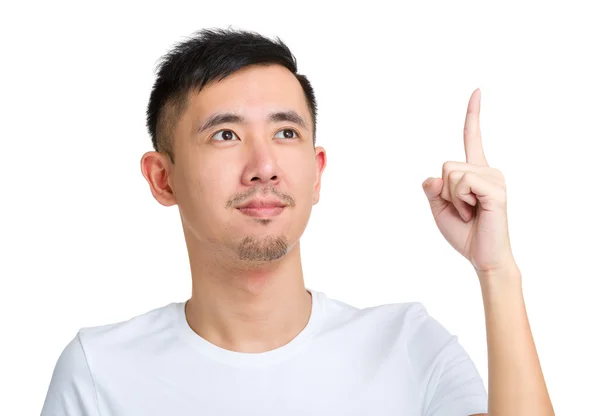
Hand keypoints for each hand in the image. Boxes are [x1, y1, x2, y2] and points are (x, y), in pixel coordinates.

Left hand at [422, 89, 516, 276]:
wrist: (482, 257)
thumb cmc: (464, 233)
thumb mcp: (439, 207)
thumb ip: (433, 188)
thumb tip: (435, 176)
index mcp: (475, 172)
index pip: (472, 138)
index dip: (473, 114)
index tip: (476, 91)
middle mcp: (488, 170)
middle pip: (446, 165)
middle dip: (444, 193)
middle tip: (463, 211)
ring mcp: (494, 178)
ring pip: (451, 174)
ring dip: (452, 199)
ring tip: (469, 213)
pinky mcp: (495, 189)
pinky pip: (461, 183)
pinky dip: (459, 202)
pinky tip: (474, 213)